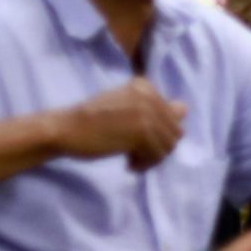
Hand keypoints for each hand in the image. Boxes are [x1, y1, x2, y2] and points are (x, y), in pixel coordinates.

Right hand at [56, 79, 186, 169]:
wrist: (65, 129)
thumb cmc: (92, 120)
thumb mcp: (126, 107)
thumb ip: (154, 108)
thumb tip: (184, 109)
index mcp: (145, 86)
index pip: (173, 116)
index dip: (158, 133)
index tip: (137, 140)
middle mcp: (149, 95)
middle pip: (173, 132)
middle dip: (157, 148)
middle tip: (136, 155)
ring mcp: (146, 112)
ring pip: (168, 145)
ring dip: (152, 158)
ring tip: (133, 160)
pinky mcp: (140, 131)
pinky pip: (157, 155)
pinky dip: (145, 164)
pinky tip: (129, 164)